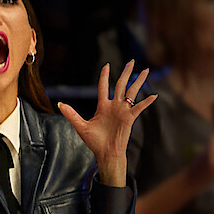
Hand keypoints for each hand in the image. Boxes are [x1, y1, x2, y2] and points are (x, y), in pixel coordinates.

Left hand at [58, 61, 156, 186]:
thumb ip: (71, 114)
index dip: (104, 76)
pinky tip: (153, 95)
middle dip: (126, 73)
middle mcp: (114, 106)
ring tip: (145, 70)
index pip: (103, 87)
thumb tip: (59, 104)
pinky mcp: (129, 118)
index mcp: (102, 106)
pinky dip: (146, 102)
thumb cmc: (94, 141)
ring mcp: (123, 111)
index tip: (107, 65)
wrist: (105, 153)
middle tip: (131, 61)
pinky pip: (139, 107)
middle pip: (121, 85)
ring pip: (132, 92)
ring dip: (139, 81)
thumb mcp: (80, 126)